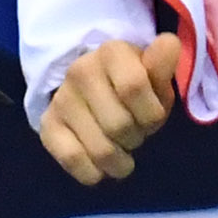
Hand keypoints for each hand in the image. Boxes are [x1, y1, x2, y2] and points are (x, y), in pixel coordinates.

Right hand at [38, 33, 187, 184]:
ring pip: (100, 149)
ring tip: (121, 151)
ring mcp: (61, 99)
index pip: (134, 88)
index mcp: (112, 52)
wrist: (91, 90)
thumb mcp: (154, 77)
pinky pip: (73, 159)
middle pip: (119, 124)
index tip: (151, 117)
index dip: (150, 113)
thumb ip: (162, 65)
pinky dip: (93, 173)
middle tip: (134, 134)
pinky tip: (101, 168)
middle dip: (136, 138)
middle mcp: (80, 70)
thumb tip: (169, 45)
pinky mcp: (48, 125)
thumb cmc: (132, 86)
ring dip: (119, 162)